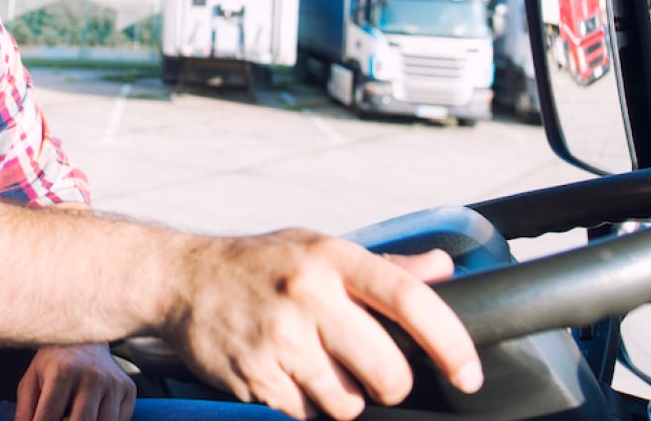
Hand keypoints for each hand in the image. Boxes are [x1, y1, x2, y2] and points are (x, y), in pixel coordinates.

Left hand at [14, 343, 136, 420]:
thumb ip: (25, 408)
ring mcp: (113, 383)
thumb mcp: (33, 378)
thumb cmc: (55, 360)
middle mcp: (91, 376)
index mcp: (63, 371)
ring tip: (74, 415)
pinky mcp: (128, 389)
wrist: (87, 334)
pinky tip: (91, 414)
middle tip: (62, 418)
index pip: (48, 417)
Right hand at [168, 231, 482, 420]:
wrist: (182, 279)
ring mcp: (280, 338)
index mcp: (331, 257)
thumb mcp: (318, 248)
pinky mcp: (256, 376)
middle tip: (366, 367)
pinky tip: (282, 371)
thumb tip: (443, 267)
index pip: (409, 300)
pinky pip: (306, 415)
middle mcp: (308, 295)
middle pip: (388, 372)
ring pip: (348, 402)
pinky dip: (302, 404)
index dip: (450, 342)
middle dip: (388, 383)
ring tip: (312, 361)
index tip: (468, 373)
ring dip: (340, 395)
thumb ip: (385, 266)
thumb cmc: (259, 264)